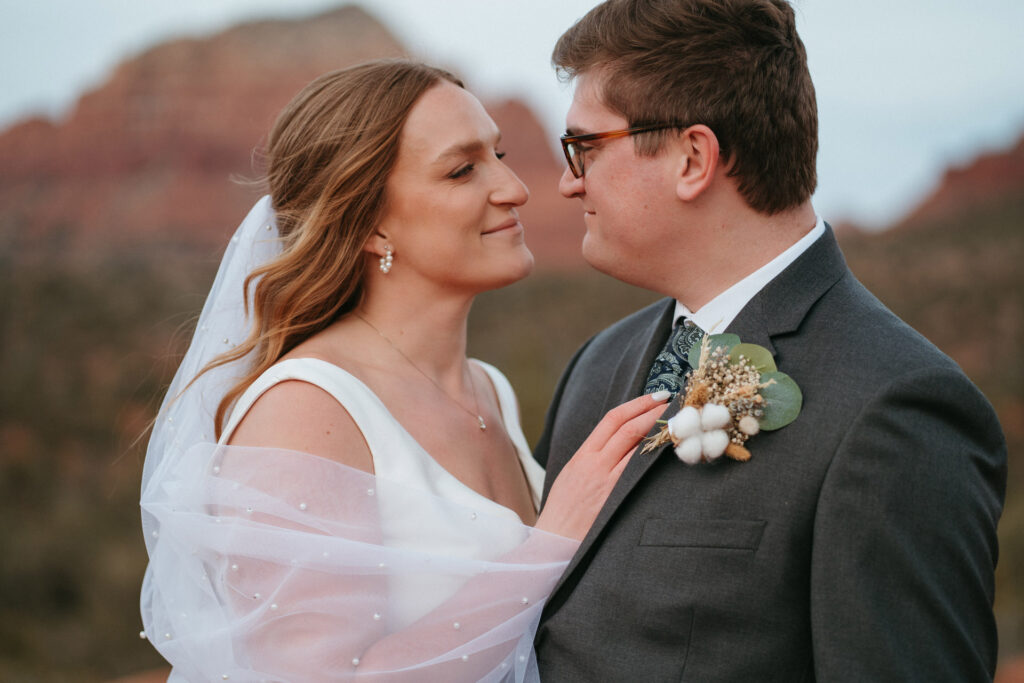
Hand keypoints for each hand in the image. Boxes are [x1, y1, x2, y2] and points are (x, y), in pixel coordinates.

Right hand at [536, 391, 670, 539]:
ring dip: (657, 430)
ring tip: (676, 421)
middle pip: (626, 427)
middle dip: (651, 410)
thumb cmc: (563, 513)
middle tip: (671, 400)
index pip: (611, 420)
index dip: (635, 404)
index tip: (654, 396)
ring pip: (634, 445)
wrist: (553, 542)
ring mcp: (604, 480)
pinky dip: (651, 456)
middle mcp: (593, 463)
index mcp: (581, 456)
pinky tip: (666, 450)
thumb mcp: (571, 477)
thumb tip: (618, 446)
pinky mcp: (613, 497)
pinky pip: (636, 470)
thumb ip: (592, 460)